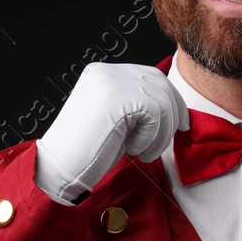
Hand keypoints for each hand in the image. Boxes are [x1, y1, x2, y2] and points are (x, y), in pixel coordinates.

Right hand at [35, 63, 188, 203]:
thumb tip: (172, 108)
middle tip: (172, 137)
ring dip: (160, 133)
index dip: (172, 99)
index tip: (181, 122)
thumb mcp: (116, 120)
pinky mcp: (117, 98)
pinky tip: (132, 148)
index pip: (150, 76)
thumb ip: (137, 106)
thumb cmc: (86, 151)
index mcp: (103, 74)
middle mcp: (107, 72)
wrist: (60, 168)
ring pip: (161, 101)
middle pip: (160, 84)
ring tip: (142, 151)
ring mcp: (111, 82)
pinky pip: (153, 114)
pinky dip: (149, 137)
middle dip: (174, 113)